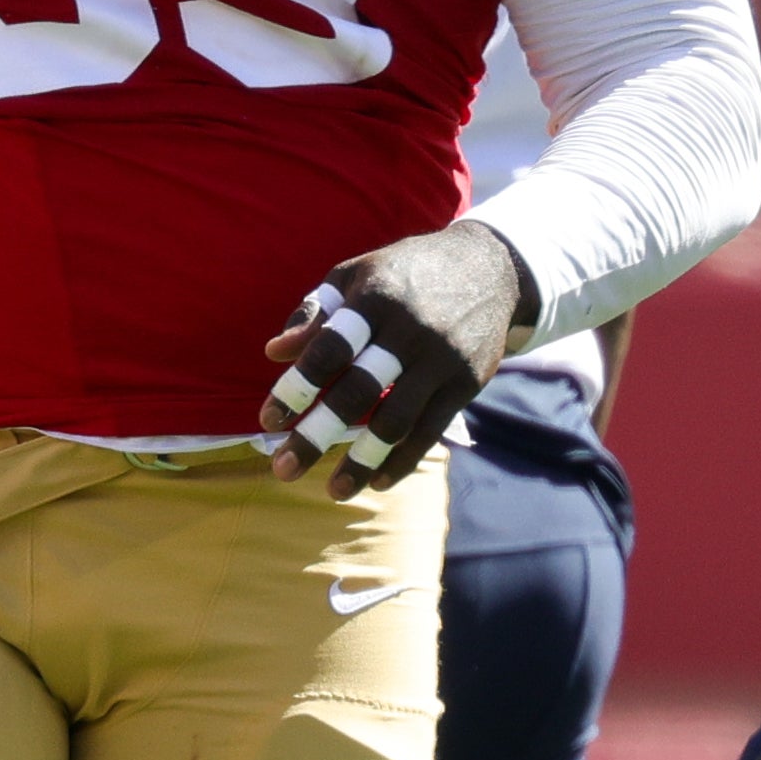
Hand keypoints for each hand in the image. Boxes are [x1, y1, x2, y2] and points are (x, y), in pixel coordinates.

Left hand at [262, 220, 529, 483]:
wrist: (492, 268)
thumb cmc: (406, 274)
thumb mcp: (358, 275)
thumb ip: (315, 312)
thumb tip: (273, 353)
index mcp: (375, 296)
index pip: (328, 348)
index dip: (296, 386)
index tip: (268, 419)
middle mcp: (410, 329)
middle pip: (357, 392)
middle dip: (316, 435)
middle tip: (284, 470)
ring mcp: (441, 358)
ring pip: (396, 421)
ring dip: (360, 461)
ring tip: (333, 491)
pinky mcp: (467, 381)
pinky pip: (430, 430)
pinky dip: (403, 460)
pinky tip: (377, 481)